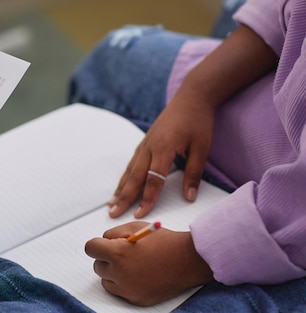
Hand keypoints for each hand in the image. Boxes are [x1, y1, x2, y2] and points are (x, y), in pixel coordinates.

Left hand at [85, 221, 212, 305]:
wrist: (189, 260)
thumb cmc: (163, 241)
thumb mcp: (136, 227)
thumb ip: (113, 234)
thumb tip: (102, 242)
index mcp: (117, 253)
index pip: (90, 249)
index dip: (97, 245)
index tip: (105, 245)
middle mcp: (119, 273)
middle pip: (97, 266)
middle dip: (106, 259)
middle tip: (124, 254)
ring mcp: (128, 289)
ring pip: (106, 281)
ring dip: (113, 273)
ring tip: (132, 265)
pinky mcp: (136, 300)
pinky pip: (119, 292)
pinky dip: (124, 285)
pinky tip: (139, 276)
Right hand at [109, 94, 214, 218]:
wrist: (191, 97)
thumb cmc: (199, 122)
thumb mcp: (202, 148)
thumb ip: (194, 174)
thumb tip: (189, 197)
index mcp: (164, 148)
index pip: (153, 179)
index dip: (147, 198)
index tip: (139, 215)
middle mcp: (150, 147)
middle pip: (135, 177)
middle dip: (124, 198)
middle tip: (113, 214)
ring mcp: (145, 144)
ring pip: (129, 170)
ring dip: (120, 189)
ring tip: (111, 204)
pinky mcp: (144, 142)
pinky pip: (131, 163)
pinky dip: (124, 176)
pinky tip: (120, 185)